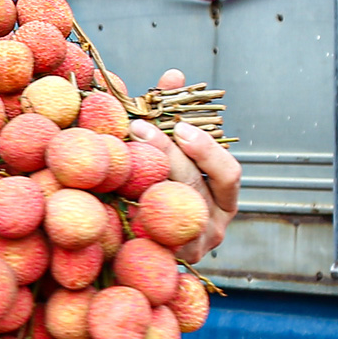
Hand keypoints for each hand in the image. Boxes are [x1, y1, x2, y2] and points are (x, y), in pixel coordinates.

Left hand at [129, 70, 240, 262]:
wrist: (135, 252)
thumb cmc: (158, 188)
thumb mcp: (168, 152)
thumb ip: (173, 115)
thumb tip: (174, 74)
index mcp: (223, 201)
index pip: (229, 174)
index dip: (206, 149)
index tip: (177, 125)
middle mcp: (212, 228)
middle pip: (195, 189)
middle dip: (167, 155)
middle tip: (137, 128)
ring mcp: (187, 250)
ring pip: (170, 213)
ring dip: (144, 181)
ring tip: (120, 156)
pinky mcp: (159, 263)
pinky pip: (147, 237)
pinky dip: (129, 214)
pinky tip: (108, 194)